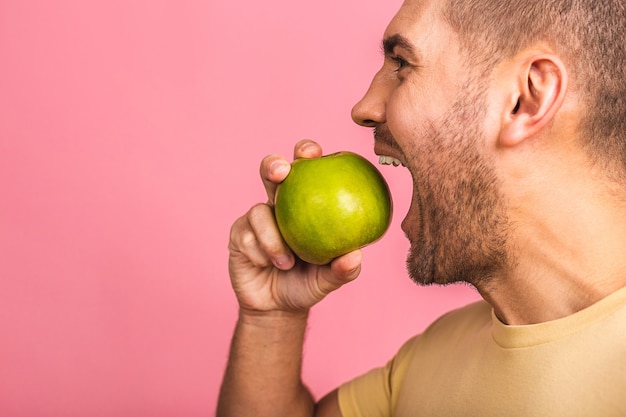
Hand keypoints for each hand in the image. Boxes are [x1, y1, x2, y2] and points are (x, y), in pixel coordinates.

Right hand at [228, 140, 361, 314]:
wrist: (277, 307)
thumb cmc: (308, 284)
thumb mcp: (329, 279)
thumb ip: (343, 269)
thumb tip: (357, 254)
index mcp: (305, 203)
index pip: (307, 170)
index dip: (306, 153)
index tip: (314, 154)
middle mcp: (279, 204)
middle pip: (272, 170)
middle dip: (275, 164)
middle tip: (282, 173)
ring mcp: (256, 218)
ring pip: (258, 211)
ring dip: (272, 238)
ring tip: (286, 263)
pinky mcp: (238, 234)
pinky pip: (247, 237)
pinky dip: (261, 253)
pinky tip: (268, 265)